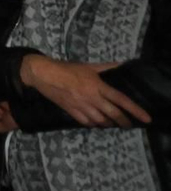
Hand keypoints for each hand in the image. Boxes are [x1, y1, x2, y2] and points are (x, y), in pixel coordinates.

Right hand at [21, 55, 151, 126]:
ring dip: (108, 123)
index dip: (135, 110)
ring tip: (112, 123)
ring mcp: (80, 106)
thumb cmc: (66, 68)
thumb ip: (107, 67)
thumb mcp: (88, 66)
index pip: (121, 99)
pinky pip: (86, 122)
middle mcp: (91, 98)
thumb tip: (122, 65)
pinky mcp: (71, 111)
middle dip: (123, 121)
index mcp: (97, 86)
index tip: (145, 118)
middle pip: (113, 114)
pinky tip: (96, 122)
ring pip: (100, 121)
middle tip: (129, 125)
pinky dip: (94, 124)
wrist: (44, 74)